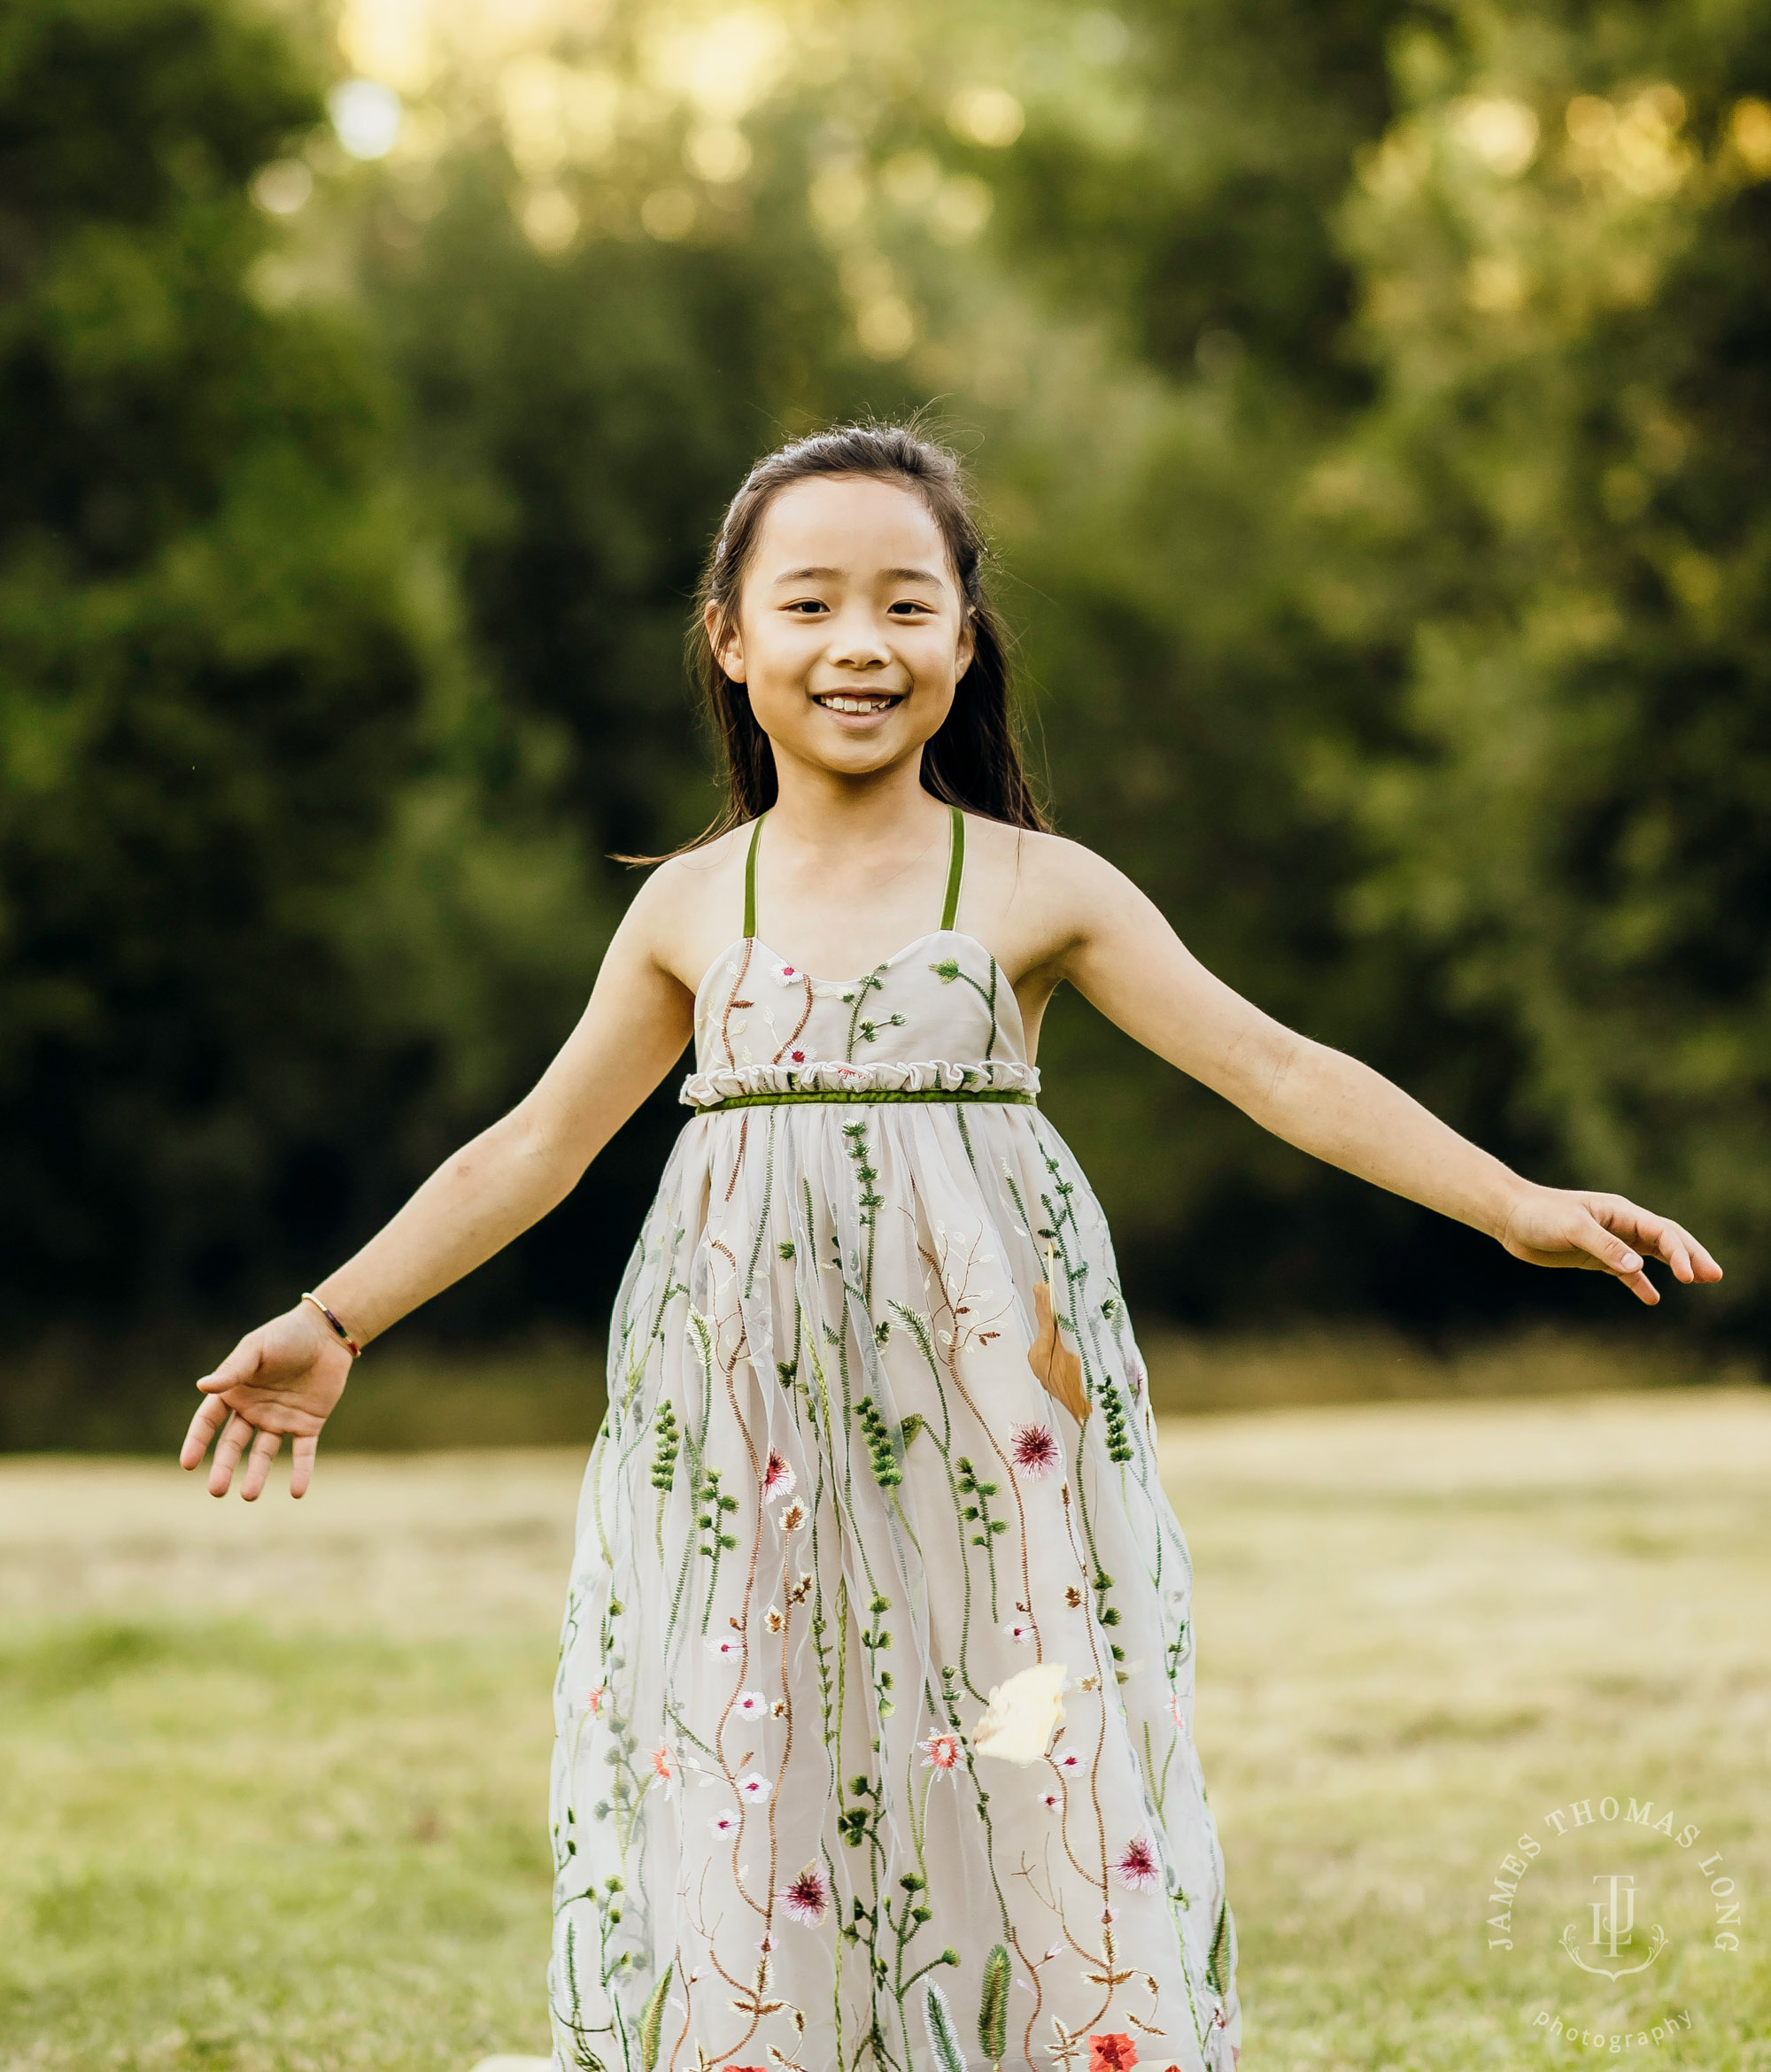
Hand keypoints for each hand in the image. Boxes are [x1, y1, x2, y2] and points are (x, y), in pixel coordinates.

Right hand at [178, 1305, 354, 1498]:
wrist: (328, 1333)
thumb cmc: (287, 1335)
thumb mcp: (257, 1349)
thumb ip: (234, 1370)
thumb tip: (202, 1387)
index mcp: (235, 1392)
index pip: (208, 1422)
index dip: (197, 1442)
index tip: (188, 1464)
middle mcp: (253, 1410)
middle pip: (233, 1444)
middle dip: (224, 1467)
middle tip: (217, 1491)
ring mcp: (280, 1419)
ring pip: (264, 1453)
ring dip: (257, 1474)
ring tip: (250, 1496)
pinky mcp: (308, 1424)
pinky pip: (303, 1452)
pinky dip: (301, 1471)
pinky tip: (297, 1492)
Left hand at [1498, 1186, 1721, 1304]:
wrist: (1510, 1217)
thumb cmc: (1539, 1215)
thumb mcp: (1573, 1229)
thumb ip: (1605, 1247)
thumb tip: (1638, 1266)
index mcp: (1620, 1212)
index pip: (1661, 1232)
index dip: (1681, 1253)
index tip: (1690, 1276)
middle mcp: (1620, 1225)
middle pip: (1666, 1240)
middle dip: (1692, 1256)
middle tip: (1715, 1275)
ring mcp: (1609, 1241)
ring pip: (1650, 1254)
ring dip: (1675, 1266)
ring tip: (1699, 1281)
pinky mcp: (1594, 1256)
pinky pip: (1625, 1271)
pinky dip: (1640, 1283)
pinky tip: (1652, 1298)